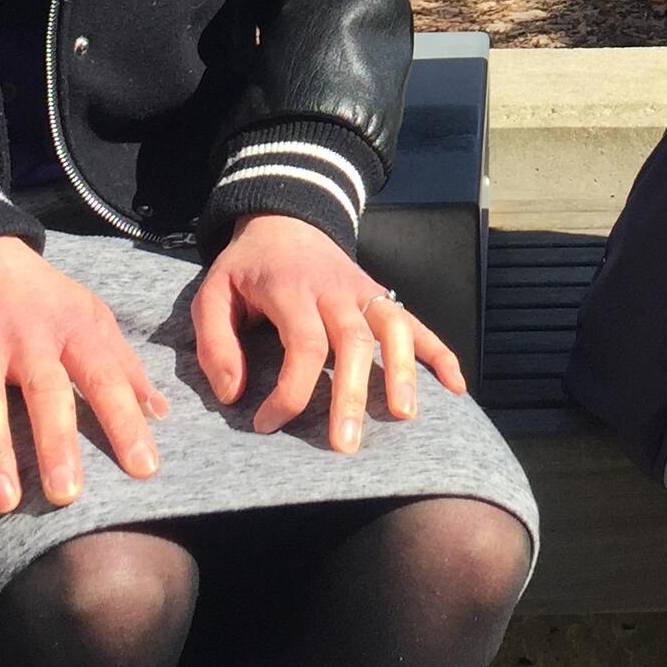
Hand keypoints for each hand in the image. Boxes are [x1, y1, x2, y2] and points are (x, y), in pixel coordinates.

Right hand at [0, 237, 170, 514]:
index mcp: (72, 326)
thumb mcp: (88, 312)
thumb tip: (162, 412)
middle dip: (55, 442)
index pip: (105, 377)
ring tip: (5, 501)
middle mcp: (25, 336)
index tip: (144, 469)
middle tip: (66, 495)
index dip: (125, 422)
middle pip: (43, 391)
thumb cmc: (38, 294)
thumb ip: (122, 363)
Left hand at [190, 214, 467, 452]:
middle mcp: (334, 290)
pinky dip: (439, 353)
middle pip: (354, 341)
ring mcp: (364, 291)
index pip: (303, 344)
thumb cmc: (247, 269)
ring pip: (393, 327)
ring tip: (404, 416)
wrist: (285, 221)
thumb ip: (214, 342)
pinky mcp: (381, 296)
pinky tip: (455, 387)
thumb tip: (233, 395)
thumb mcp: (211, 294)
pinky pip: (416, 323)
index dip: (289, 390)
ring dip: (403, 372)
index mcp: (292, 289)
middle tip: (345, 445)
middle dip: (352, 395)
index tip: (267, 424)